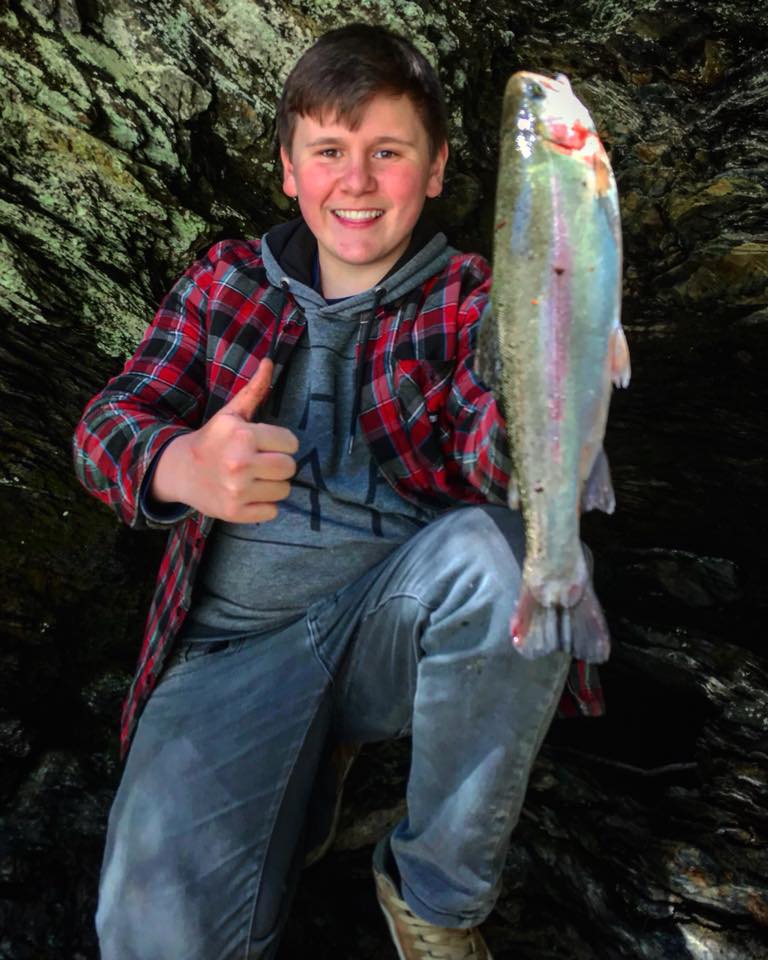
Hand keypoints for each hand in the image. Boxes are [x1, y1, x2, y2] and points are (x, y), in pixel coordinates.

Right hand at [150, 358, 297, 522]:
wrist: (180, 470)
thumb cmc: (213, 439)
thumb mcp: (231, 414)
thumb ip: (254, 390)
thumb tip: (270, 361)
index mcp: (242, 435)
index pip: (291, 443)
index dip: (282, 443)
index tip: (267, 444)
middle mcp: (240, 463)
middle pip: (290, 468)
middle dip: (280, 465)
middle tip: (262, 463)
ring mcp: (237, 490)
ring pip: (284, 491)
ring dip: (273, 486)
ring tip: (255, 478)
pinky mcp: (235, 512)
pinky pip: (272, 511)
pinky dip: (264, 506)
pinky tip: (248, 494)